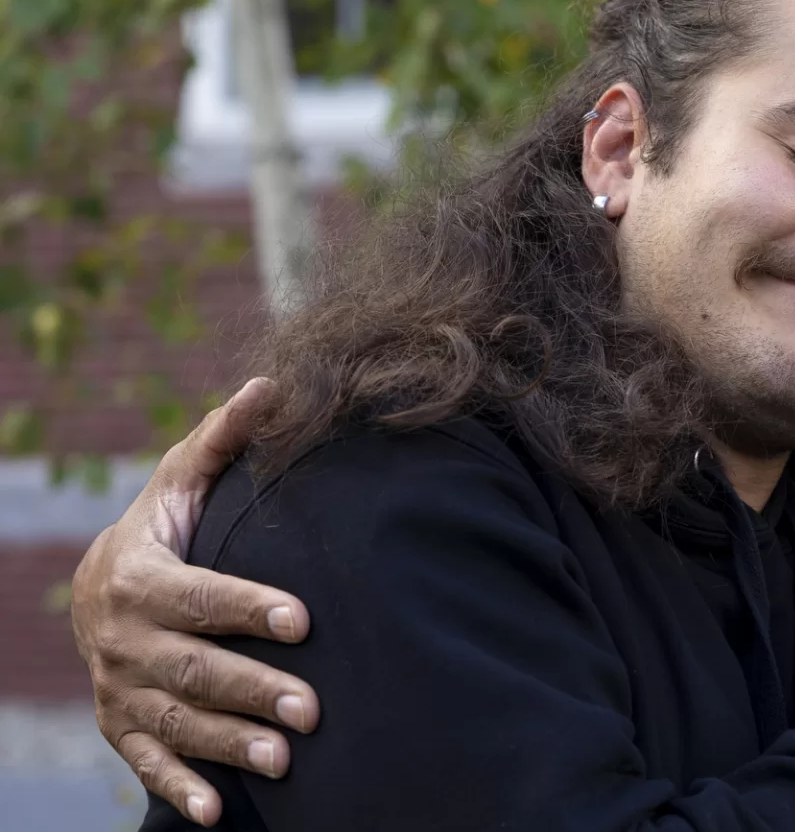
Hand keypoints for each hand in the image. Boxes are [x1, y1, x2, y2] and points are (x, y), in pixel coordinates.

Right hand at [72, 378, 320, 826]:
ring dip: (229, 745)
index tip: (303, 617)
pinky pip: (148, 763)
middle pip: (192, 669)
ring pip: (175, 723)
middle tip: (313, 708)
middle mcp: (123, 640)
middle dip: (252, 688)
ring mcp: (121, 689)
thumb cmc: (166, 526)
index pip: (198, 595)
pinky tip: (217, 814)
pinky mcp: (123, 728)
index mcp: (138, 578)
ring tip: (286, 760)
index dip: (248, 606)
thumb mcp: (182, 480)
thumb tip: (272, 385)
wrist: (102, 588)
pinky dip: (179, 788)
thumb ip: (224, 439)